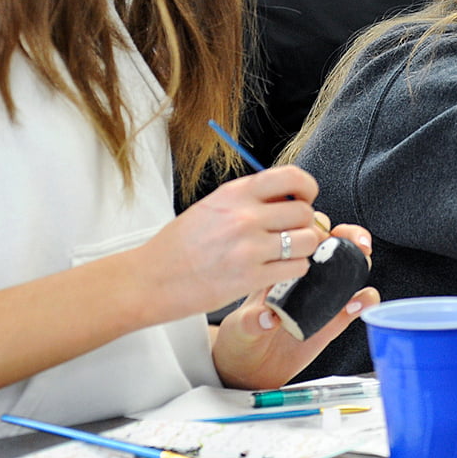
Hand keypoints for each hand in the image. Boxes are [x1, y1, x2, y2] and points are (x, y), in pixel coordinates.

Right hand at [131, 167, 328, 324]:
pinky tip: (278, 271)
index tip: (305, 199)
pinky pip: (296, 269)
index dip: (307, 188)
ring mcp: (248, 248)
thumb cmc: (178, 246)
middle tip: (294, 233)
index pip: (291, 177)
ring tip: (287, 254)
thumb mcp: (212, 207)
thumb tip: (288, 198)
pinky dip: (294, 271)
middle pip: (305, 212)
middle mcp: (245, 217)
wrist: (149, 280)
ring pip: (306, 241)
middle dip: (305, 224)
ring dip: (303, 249)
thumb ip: (249, 200)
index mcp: (235, 194)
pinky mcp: (250, 278)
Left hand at [212, 224, 377, 389]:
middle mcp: (307, 276)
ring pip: (352, 267)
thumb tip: (266, 318)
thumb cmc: (240, 338)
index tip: (317, 238)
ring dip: (362, 261)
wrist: (250, 368)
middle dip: (350, 236)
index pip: (302, 234)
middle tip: (358, 243)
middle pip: (335, 242)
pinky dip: (365, 299)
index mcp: (282, 267)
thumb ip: (252, 321)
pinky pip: (358, 302)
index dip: (315, 229)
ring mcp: (324, 296)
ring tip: (362, 266)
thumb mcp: (240, 328)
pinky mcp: (336, 318)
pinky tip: (358, 304)